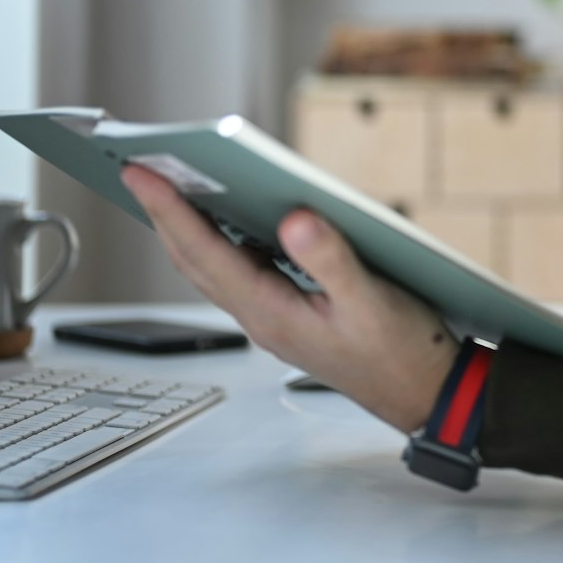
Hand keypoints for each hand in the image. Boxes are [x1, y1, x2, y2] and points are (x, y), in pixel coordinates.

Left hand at [118, 165, 456, 432]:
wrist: (422, 395)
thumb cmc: (400, 353)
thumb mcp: (372, 301)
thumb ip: (331, 259)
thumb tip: (294, 217)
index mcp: (270, 312)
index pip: (205, 253)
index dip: (170, 209)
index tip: (141, 172)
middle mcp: (261, 316)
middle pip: (194, 259)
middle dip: (164, 213)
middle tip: (140, 168)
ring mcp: (272, 317)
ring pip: (213, 266)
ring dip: (188, 227)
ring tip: (172, 185)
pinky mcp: (289, 313)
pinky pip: (241, 271)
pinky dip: (224, 240)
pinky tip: (235, 218)